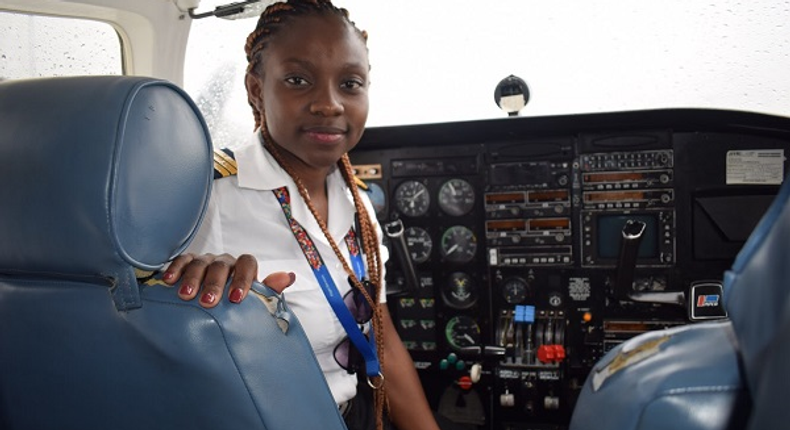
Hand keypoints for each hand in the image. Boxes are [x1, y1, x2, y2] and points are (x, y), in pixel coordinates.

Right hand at [163, 253, 294, 307]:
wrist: (214, 307)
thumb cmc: (237, 303)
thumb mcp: (255, 300)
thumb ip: (270, 290)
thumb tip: (289, 276)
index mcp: (244, 268)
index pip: (247, 263)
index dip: (243, 279)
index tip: (236, 299)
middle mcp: (225, 261)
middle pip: (221, 265)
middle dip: (215, 284)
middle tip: (208, 302)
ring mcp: (205, 261)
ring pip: (200, 262)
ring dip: (193, 279)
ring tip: (186, 296)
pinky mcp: (186, 264)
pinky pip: (181, 261)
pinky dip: (175, 269)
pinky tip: (168, 281)